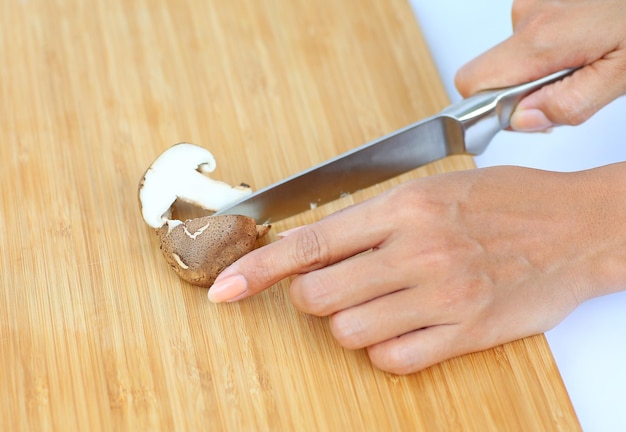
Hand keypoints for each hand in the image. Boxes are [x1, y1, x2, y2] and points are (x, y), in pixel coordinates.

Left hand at [208, 165, 625, 373]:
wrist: (576, 228)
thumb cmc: (507, 202)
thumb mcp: (434, 190)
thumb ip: (372, 219)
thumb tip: (316, 248)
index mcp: (404, 208)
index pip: (310, 242)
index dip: (257, 268)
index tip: (225, 288)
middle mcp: (417, 252)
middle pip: (318, 297)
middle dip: (311, 299)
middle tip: (332, 288)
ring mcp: (441, 297)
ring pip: (349, 333)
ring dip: (350, 324)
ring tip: (379, 304)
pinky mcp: (465, 333)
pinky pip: (392, 359)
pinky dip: (385, 349)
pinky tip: (403, 327)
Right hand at [455, 0, 625, 131]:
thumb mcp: (622, 78)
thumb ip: (569, 104)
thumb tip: (521, 120)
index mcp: (542, 39)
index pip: (473, 84)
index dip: (488, 109)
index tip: (521, 116)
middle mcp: (529, 16)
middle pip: (487, 74)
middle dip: (514, 94)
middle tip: (562, 92)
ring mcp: (532, 4)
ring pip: (508, 59)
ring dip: (534, 74)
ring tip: (580, 66)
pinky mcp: (540, 0)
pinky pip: (524, 40)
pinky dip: (543, 55)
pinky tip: (576, 51)